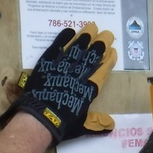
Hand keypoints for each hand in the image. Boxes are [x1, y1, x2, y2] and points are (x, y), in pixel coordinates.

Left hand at [0, 24, 116, 140]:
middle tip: (106, 34)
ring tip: (91, 27)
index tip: (112, 51)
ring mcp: (62, 68)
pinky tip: (69, 31)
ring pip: (76, 50)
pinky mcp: (46, 65)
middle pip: (91, 57)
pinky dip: (63, 39)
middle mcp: (77, 76)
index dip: (108, 61)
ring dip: (84, 38)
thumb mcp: (81, 126)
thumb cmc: (61, 124)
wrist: (39, 119)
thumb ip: (96, 122)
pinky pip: (56, 48)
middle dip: (100, 45)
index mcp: (87, 91)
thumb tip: (111, 124)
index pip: (101, 72)